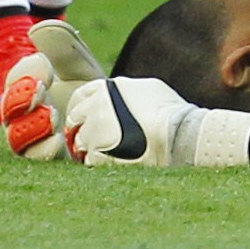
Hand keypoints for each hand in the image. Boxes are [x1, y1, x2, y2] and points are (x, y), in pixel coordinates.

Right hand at [5, 19, 105, 160]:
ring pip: (20, 141)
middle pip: (9, 113)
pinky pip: (40, 162)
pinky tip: (58, 141)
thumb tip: (38, 29)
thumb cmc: (90, 88)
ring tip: (50, 116)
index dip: (24, 73)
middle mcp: (27, 118)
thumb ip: (63, 47)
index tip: (44, 64)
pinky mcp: (55, 159)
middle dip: (19, 100)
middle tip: (39, 90)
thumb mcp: (80, 65)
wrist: (119, 115)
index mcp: (29, 90)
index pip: (16, 81)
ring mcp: (38, 141)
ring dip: (31, 128)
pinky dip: (46, 151)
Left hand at [62, 77, 202, 165]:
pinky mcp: (96, 155)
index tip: (83, 117)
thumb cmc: (167, 108)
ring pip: (79, 142)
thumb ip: (124, 92)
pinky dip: (98, 161)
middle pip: (74, 120)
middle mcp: (95, 108)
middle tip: (92, 137)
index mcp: (106, 88)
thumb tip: (118, 97)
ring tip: (108, 149)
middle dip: (79, 128)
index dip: (80, 107)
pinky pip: (89, 160)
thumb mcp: (146, 88)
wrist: (174, 133)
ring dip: (89, 146)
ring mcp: (93, 132)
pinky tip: (114, 160)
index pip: (79, 96)